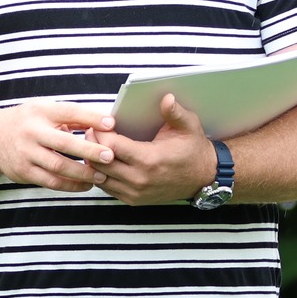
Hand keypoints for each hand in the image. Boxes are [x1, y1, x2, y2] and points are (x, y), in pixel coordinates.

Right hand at [0, 102, 118, 193]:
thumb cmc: (28, 123)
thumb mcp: (45, 111)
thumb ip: (73, 117)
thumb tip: (107, 123)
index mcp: (40, 112)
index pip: (69, 112)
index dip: (91, 118)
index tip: (112, 125)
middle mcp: (31, 131)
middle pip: (64, 142)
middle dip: (89, 150)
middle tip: (110, 156)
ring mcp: (25, 153)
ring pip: (58, 166)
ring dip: (83, 173)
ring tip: (102, 176)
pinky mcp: (23, 171)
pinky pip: (50, 181)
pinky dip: (70, 185)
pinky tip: (85, 185)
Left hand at [98, 93, 215, 205]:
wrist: (204, 177)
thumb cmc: (194, 149)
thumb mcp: (189, 126)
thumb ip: (175, 112)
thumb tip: (167, 98)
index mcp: (149, 159)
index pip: (110, 146)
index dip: (100, 134)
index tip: (98, 125)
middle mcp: (140, 179)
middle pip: (100, 162)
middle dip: (92, 145)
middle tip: (92, 132)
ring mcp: (136, 192)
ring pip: (99, 178)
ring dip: (94, 162)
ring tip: (96, 146)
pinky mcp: (134, 200)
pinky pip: (107, 188)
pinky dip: (101, 175)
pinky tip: (103, 162)